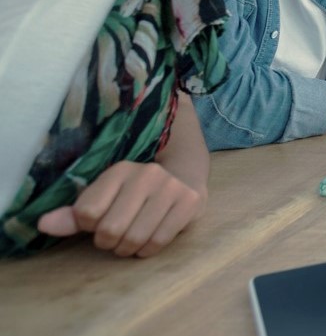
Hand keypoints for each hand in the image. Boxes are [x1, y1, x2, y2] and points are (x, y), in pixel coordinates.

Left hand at [36, 160, 205, 257]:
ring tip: (130, 241)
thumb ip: (73, 215)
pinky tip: (149, 241)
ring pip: (135, 238)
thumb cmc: (135, 195)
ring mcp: (170, 187)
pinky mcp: (189, 202)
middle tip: (115, 236)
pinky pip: (159, 241)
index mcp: (119, 170)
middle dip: (109, 242)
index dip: (88, 226)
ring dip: (128, 249)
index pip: (86, 213)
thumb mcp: (104, 199)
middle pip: (110, 229)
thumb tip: (42, 225)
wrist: (184, 180)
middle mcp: (146, 174)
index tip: (99, 221)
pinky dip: (148, 250)